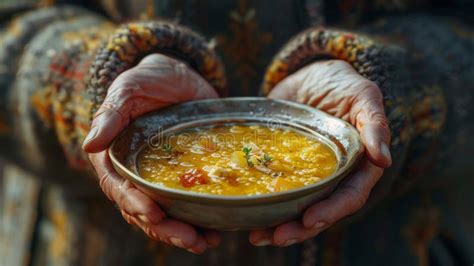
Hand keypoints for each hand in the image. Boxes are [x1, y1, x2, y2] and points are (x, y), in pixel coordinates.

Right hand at [83, 54, 219, 252]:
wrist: (180, 79)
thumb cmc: (150, 80)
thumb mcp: (131, 88)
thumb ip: (112, 113)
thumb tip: (89, 145)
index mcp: (116, 156)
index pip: (119, 187)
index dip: (134, 203)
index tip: (153, 214)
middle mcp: (135, 174)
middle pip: (143, 210)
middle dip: (165, 228)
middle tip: (190, 240)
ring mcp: (160, 179)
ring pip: (165, 215)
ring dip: (182, 232)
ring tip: (204, 242)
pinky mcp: (183, 179)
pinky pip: (186, 205)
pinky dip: (198, 221)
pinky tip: (216, 232)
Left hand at [250, 60, 391, 245]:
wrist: (311, 77)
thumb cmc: (343, 84)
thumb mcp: (363, 96)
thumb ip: (374, 124)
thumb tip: (383, 160)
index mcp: (358, 165)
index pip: (349, 195)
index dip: (332, 210)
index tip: (310, 220)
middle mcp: (334, 177)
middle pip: (321, 210)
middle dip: (300, 228)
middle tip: (276, 237)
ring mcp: (309, 176)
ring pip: (298, 208)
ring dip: (280, 226)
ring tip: (257, 237)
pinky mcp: (286, 171)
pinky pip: (277, 193)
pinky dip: (265, 207)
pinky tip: (248, 218)